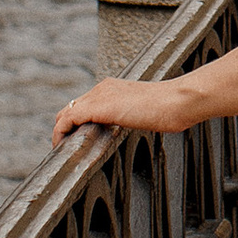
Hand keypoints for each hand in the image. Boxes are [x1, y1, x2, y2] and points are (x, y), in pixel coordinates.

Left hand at [51, 72, 206, 145]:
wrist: (177, 101)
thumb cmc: (172, 107)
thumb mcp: (148, 110)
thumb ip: (135, 115)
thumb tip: (143, 124)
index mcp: (112, 87)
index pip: (85, 103)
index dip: (77, 121)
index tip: (76, 139)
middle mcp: (102, 88)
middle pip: (71, 108)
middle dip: (65, 128)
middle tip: (66, 149)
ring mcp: (98, 96)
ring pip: (65, 113)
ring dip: (61, 132)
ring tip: (62, 150)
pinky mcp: (96, 108)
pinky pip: (67, 120)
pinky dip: (60, 133)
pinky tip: (61, 146)